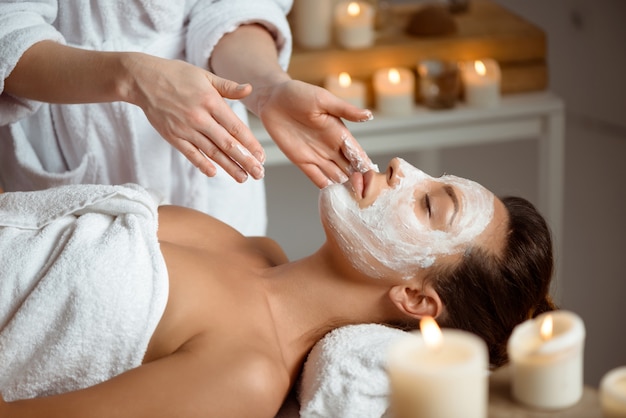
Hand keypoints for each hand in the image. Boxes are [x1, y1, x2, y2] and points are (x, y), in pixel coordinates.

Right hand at [125, 54, 265, 182]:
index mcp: (211, 101)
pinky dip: (202, 164)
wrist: (143, 80)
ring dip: (228, 167)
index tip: (262, 156)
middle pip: (227, 144)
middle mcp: (200, 117)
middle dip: (245, 160)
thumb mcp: (204, 75)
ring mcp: (185, 129)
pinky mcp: (172, 136)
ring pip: (211, 152)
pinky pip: (190, 153)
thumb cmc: (176, 75)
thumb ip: (228, 87)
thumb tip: (249, 89)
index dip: (250, 144)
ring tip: (243, 178)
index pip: (236, 127)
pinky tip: (214, 173)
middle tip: (259, 174)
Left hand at [256, 80, 376, 187]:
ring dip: (343, 188)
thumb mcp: (324, 99)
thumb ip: (346, 110)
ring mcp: (316, 155)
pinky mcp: (301, 160)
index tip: (375, 181)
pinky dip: (324, 186)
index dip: (366, 167)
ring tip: (353, 202)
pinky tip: (333, 197)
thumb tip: (369, 115)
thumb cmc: (300, 93)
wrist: (273, 99)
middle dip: (358, 182)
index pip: (357, 154)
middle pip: (349, 169)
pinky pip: (315, 176)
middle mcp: (331, 147)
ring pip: (335, 175)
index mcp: (340, 133)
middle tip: (366, 198)